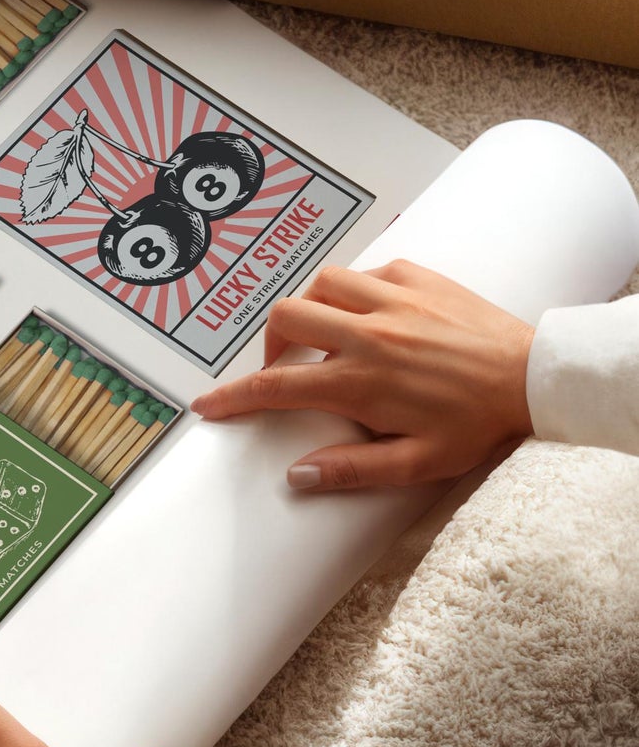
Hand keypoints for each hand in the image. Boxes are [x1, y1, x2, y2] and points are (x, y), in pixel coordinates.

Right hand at [191, 261, 533, 491]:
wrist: (537, 378)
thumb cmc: (481, 424)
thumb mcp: (419, 463)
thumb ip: (353, 470)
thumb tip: (298, 475)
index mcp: (361, 382)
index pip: (276, 387)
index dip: (233, 397)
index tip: (209, 405)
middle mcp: (368, 334)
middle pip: (286, 319)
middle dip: (270, 343)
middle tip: (284, 367)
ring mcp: (393, 300)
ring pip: (320, 283)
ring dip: (310, 307)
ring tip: (322, 333)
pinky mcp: (419, 278)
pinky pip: (368, 271)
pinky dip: (355, 289)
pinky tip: (368, 311)